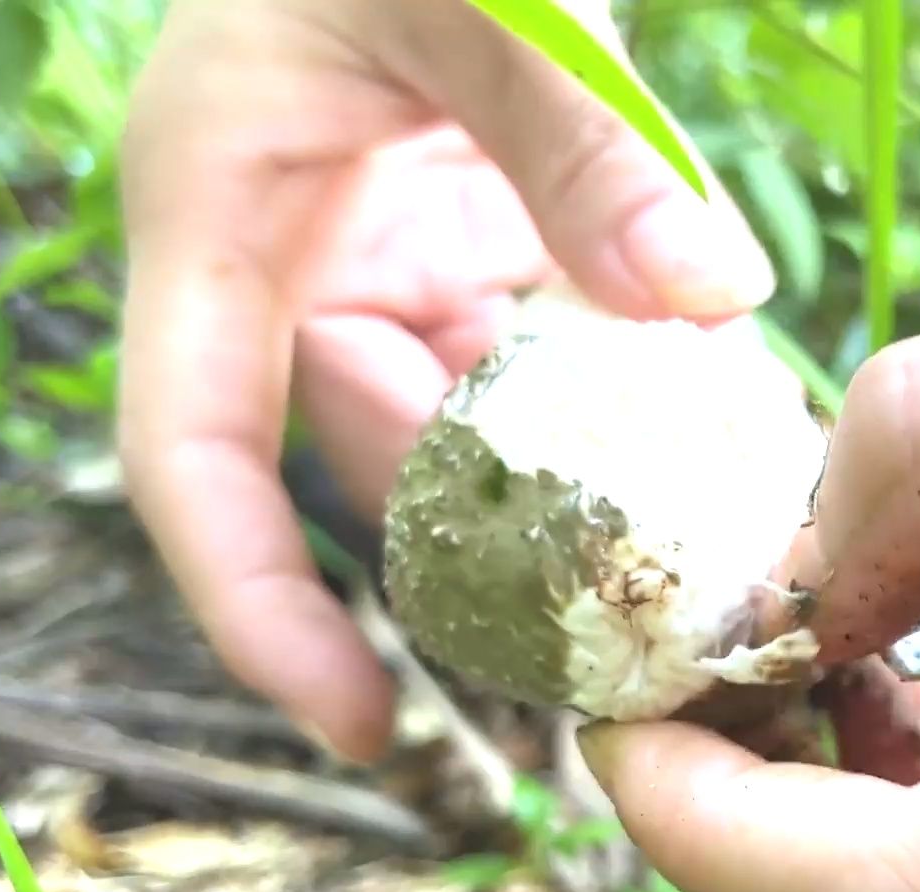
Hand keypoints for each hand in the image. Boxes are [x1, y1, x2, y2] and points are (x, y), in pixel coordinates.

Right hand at [116, 0, 772, 759]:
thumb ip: (582, 137)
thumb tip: (714, 297)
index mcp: (219, 221)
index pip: (199, 460)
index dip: (261, 609)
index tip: (358, 726)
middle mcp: (295, 264)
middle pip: (376, 462)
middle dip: (495, 537)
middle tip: (638, 615)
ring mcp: (392, 258)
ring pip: (478, 421)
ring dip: (585, 468)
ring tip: (710, 527)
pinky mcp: (476, 241)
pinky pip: (543, 353)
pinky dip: (623, 388)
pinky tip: (720, 408)